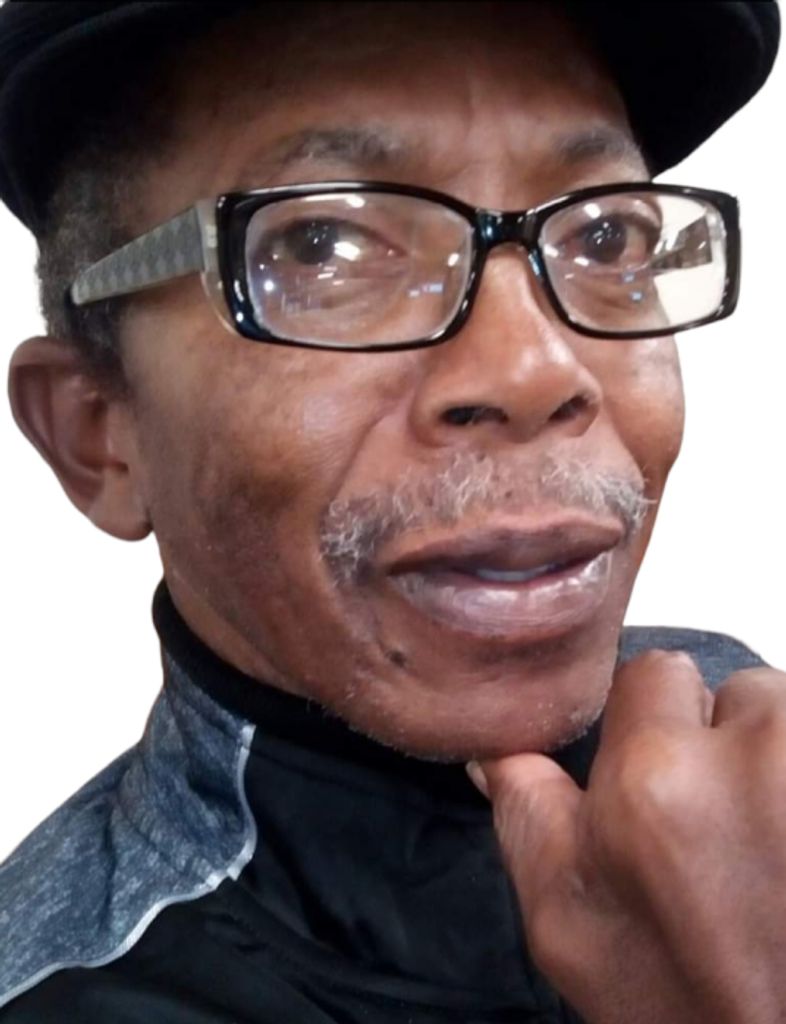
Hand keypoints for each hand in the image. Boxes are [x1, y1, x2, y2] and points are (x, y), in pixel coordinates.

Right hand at [468, 652, 785, 1023]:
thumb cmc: (686, 1004)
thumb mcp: (570, 926)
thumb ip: (527, 815)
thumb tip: (496, 746)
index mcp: (656, 782)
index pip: (655, 673)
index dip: (656, 727)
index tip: (663, 778)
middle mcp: (756, 757)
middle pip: (740, 692)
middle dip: (730, 741)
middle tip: (727, 822)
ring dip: (781, 764)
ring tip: (774, 840)